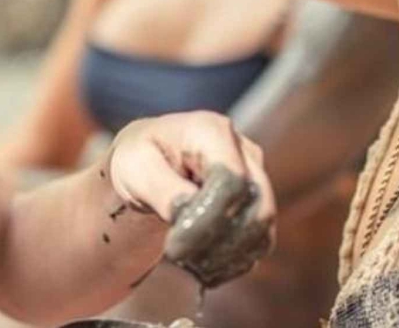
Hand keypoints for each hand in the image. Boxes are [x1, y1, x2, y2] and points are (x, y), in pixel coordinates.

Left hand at [106, 112, 275, 287]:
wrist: (149, 165)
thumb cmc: (139, 160)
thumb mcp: (136, 166)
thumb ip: (163, 188)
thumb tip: (188, 211)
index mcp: (212, 131)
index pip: (232, 180)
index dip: (209, 219)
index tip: (173, 246)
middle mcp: (244, 152)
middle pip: (258, 208)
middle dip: (219, 244)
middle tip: (178, 258)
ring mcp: (256, 179)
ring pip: (262, 231)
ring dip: (225, 258)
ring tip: (186, 261)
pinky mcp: (257, 206)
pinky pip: (259, 244)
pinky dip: (231, 263)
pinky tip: (200, 266)